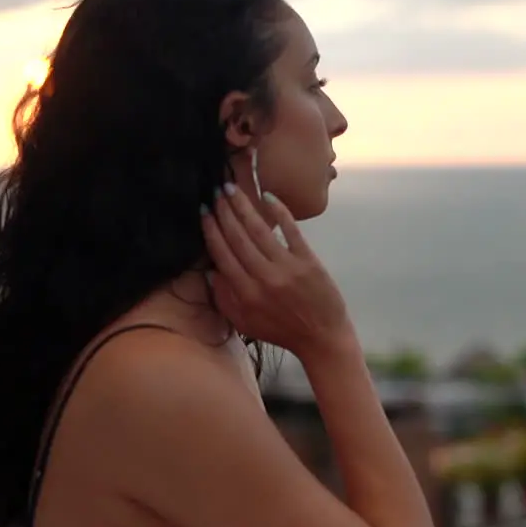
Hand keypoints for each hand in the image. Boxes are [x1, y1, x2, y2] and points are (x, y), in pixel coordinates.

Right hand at [201, 183, 354, 359]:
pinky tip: (267, 197)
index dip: (211, 230)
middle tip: (215, 191)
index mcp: (245, 293)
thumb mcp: (245, 323)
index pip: (222, 255)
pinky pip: (290, 230)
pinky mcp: (307, 261)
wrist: (322, 337)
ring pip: (259, 230)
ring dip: (243, 207)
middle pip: (238, 238)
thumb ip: (224, 300)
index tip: (203, 211)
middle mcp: (263, 278)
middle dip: (224, 212)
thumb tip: (210, 272)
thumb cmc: (281, 331)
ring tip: (232, 189)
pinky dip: (279, 212)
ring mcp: (286, 268)